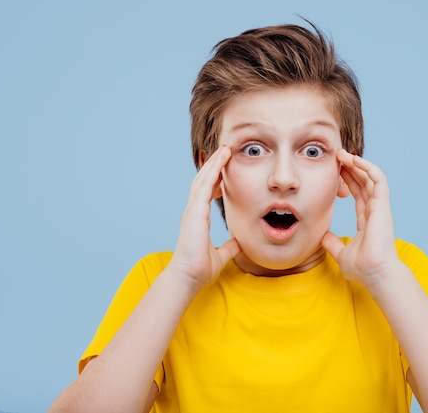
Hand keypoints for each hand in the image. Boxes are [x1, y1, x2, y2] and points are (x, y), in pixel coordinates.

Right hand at [168, 145, 239, 288]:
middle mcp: (193, 211)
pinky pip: (205, 186)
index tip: (224, 168)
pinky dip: (213, 171)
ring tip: (224, 150)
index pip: (206, 192)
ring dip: (214, 163)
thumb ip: (230, 247)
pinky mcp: (195, 212)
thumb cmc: (200, 269)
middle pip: (203, 181)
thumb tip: (239, 243)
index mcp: (198, 219)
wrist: (188, 277)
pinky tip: (221, 160)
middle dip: (214, 166)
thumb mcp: (221, 255)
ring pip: (203, 179)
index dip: (215, 179)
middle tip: (225, 151)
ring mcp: (192, 210)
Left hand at [322, 150, 400, 286]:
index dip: (349, 181)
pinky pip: (378, 180)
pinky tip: (355, 160)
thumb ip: (332, 244)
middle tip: (338, 156)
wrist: (375, 274)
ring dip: (358, 164)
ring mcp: (380, 207)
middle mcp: (374, 211)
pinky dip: (368, 167)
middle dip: (351, 168)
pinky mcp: (383, 205)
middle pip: (364, 183)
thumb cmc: (362, 268)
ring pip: (371, 178)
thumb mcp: (341, 253)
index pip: (358, 194)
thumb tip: (323, 237)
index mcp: (367, 220)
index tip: (337, 171)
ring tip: (343, 154)